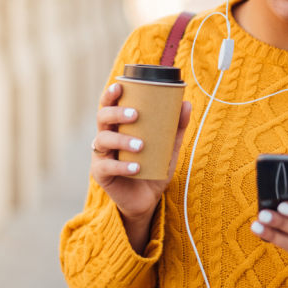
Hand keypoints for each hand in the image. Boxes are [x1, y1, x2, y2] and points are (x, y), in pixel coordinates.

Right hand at [91, 82, 191, 253]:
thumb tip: (187, 103)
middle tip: (135, 115)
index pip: (109, 105)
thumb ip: (176, 128)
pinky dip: (122, 166)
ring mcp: (101, 156)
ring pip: (103, 140)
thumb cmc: (153, 168)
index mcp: (118, 126)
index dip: (110, 94)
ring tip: (141, 145)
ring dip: (122, 140)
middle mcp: (106, 137)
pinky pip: (107, 167)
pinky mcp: (100, 175)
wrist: (146, 200)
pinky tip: (136, 167)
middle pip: (102, 117)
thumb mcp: (168, 148)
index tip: (120, 86)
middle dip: (117, 113)